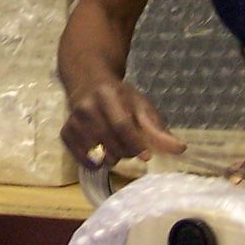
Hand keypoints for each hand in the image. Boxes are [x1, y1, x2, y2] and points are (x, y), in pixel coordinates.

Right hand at [60, 79, 184, 168]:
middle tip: (132, 148)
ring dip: (112, 158)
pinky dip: (95, 162)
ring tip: (116, 147)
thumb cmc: (119, 95)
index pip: (122, 125)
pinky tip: (102, 153)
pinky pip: (82, 159)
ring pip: (97, 154)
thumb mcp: (141, 105)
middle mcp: (87, 107)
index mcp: (107, 95)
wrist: (87, 82)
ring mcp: (73, 121)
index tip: (147, 156)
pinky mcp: (65, 133)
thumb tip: (180, 149)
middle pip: (111, 144)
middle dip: (126, 152)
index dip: (135, 144)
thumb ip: (158, 128)